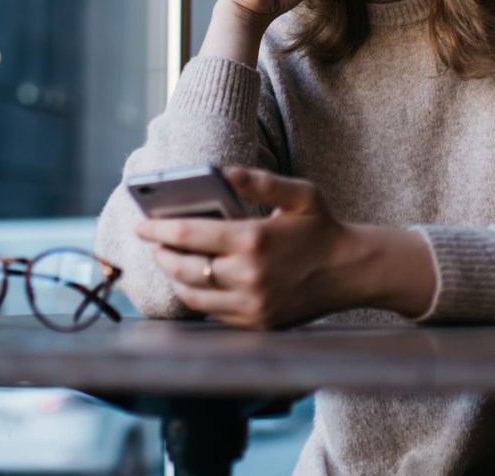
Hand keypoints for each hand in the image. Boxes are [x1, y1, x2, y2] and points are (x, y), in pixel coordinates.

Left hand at [133, 166, 436, 328]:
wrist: (352, 271)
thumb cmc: (323, 227)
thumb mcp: (300, 194)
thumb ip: (260, 181)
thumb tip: (224, 171)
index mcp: (255, 240)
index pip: (189, 236)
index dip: (159, 230)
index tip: (141, 225)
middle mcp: (249, 277)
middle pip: (183, 269)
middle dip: (161, 254)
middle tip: (153, 242)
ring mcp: (253, 304)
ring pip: (193, 296)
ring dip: (174, 278)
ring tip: (169, 261)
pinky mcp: (258, 323)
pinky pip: (214, 313)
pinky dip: (198, 297)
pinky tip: (195, 281)